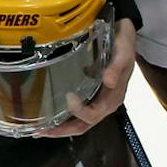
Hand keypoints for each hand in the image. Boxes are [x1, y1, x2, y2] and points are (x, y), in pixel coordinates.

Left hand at [40, 18, 137, 138]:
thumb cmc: (124, 44)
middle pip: (83, 125)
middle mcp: (106, 103)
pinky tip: (49, 114)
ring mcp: (99, 100)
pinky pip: (77, 112)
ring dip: (60, 127)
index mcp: (113, 97)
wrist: (125, 35)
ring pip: (79, 122)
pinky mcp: (92, 95)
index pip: (94, 114)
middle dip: (62, 130)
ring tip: (40, 129)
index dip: (80, 111)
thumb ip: (116, 67)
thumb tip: (109, 82)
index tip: (68, 96)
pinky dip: (63, 117)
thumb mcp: (123, 52)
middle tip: (41, 131)